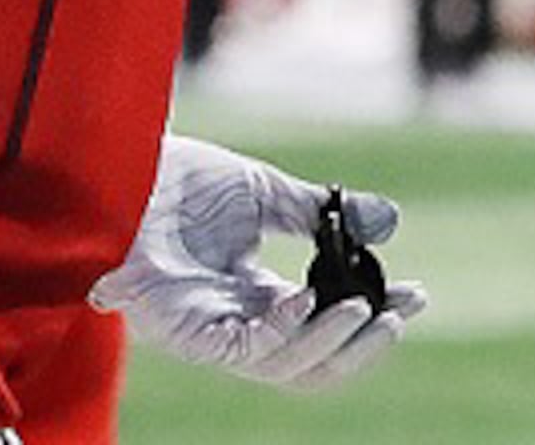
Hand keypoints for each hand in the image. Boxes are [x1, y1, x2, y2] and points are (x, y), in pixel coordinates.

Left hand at [92, 136, 424, 391]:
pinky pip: (241, 350)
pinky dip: (280, 331)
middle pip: (308, 364)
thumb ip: (322, 215)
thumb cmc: (178, 180)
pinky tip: (304, 300)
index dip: (370, 318)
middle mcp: (235, 319)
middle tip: (399, 315)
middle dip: (360, 347)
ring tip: (366, 310)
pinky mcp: (182, 328)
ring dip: (330, 344)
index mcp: (255, 295)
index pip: (323, 325)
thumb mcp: (265, 193)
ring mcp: (208, 328)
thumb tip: (390, 224)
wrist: (119, 167)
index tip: (415, 295)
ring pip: (280, 368)